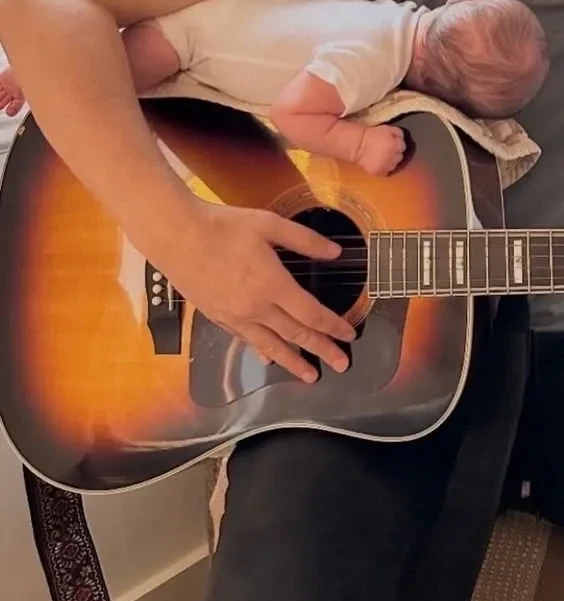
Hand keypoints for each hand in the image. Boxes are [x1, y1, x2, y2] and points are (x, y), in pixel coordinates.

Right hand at [151, 199, 355, 382]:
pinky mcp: (217, 317)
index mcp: (273, 284)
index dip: (333, 327)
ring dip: (293, 362)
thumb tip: (335, 252)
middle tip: (341, 365)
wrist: (176, 236)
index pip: (311, 314)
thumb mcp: (269, 224)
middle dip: (322, 350)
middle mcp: (256, 307)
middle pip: (296, 335)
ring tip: (310, 376)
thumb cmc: (224, 226)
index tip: (349, 336)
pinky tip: (269, 358)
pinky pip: (246, 340)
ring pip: (271, 345)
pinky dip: (262, 351)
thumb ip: (305, 240)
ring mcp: (235, 316)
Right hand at [356, 124, 406, 174]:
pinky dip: (384, 168)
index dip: (398, 144)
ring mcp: (386, 166)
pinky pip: (386, 172)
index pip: (403, 147)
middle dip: (395, 153)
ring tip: (383, 157)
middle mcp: (393, 157)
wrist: (358, 145)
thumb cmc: (372, 135)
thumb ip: (397, 133)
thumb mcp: (387, 129)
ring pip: (394, 165)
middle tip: (388, 150)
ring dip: (391, 161)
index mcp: (395, 146)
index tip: (393, 143)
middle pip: (400, 157)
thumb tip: (402, 138)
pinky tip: (380, 163)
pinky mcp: (379, 173)